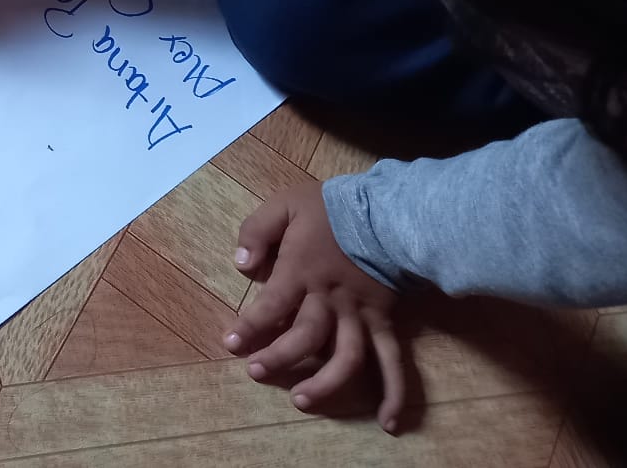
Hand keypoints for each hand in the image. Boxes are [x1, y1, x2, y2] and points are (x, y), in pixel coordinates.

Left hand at [226, 180, 412, 432]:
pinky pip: (393, 361)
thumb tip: (240, 263)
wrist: (386, 210)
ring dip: (325, 384)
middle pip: (305, 338)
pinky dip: (394, 393)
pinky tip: (389, 422)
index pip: (272, 305)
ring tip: (302, 400)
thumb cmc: (331, 208)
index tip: (231, 344)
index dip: (250, 327)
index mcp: (302, 271)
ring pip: (345, 358)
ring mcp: (360, 315)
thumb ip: (257, 231)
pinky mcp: (385, 322)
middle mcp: (330, 299)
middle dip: (278, 358)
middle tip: (256, 372)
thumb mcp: (284, 204)